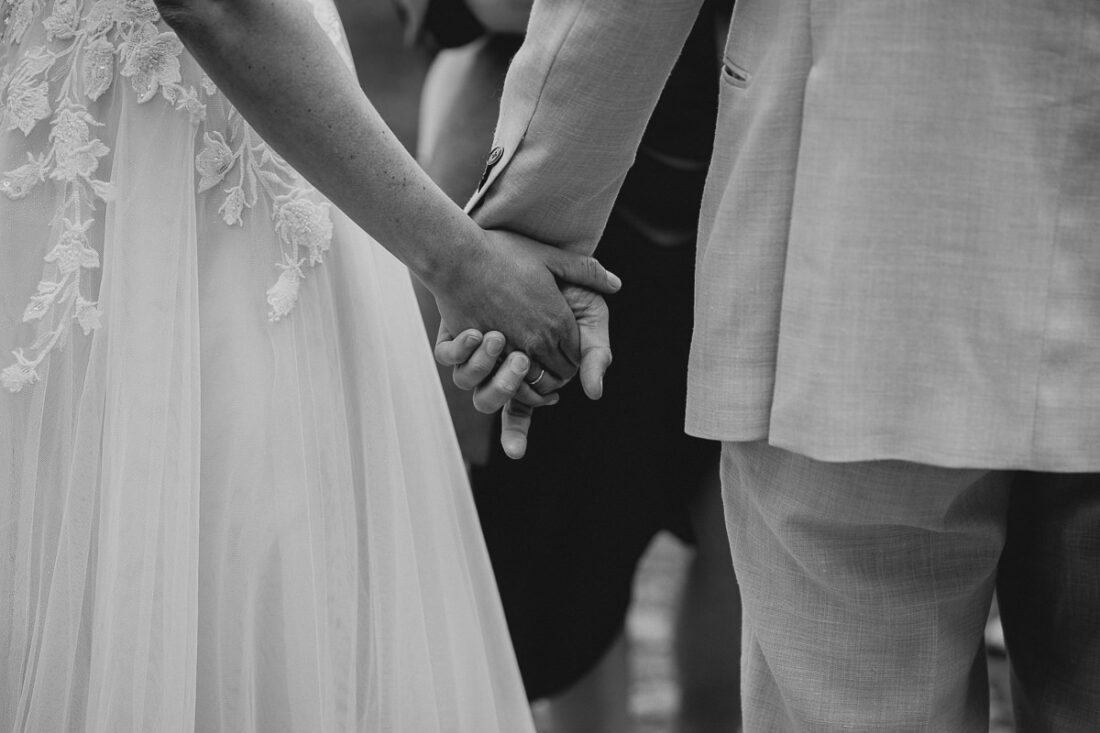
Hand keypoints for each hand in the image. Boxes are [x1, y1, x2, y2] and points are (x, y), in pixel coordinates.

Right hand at [428, 228, 619, 383]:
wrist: (458, 257)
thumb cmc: (502, 253)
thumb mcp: (550, 256)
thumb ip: (586, 271)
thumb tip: (616, 284)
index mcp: (558, 321)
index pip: (578, 356)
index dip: (576, 355)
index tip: (568, 348)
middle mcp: (537, 341)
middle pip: (560, 374)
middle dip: (561, 371)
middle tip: (554, 361)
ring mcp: (509, 351)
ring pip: (535, 384)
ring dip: (538, 381)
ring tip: (534, 368)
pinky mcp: (484, 355)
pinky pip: (505, 382)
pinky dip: (512, 382)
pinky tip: (509, 369)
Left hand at [435, 283, 610, 458]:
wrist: (509, 243)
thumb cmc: (552, 281)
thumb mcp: (586, 307)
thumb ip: (596, 347)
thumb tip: (595, 391)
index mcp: (531, 369)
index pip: (530, 405)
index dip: (530, 412)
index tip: (532, 419)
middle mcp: (498, 367)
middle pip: (498, 401)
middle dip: (509, 386)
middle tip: (522, 359)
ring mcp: (473, 353)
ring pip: (470, 384)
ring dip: (482, 370)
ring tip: (496, 338)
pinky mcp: (452, 336)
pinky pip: (447, 356)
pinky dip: (458, 350)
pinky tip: (474, 332)